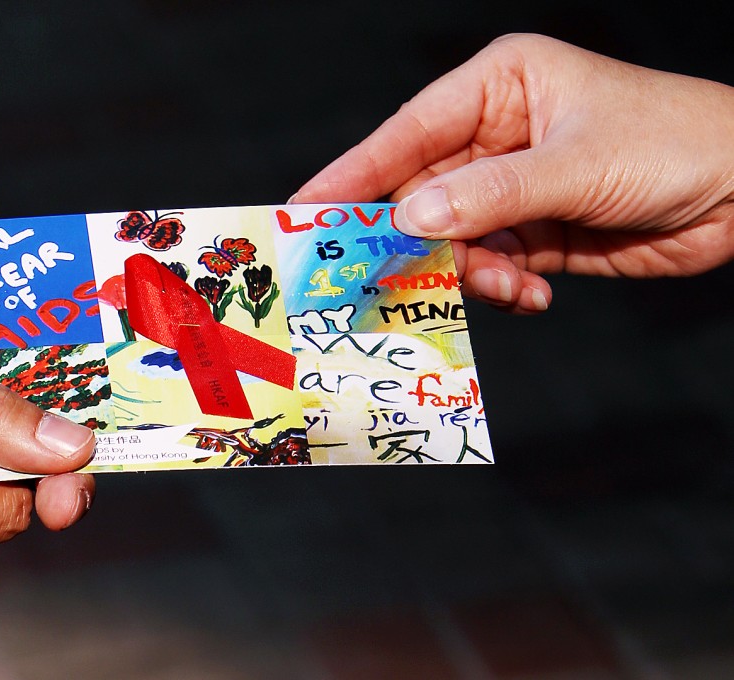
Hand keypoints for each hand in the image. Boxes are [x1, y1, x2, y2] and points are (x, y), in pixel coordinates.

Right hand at [292, 33, 733, 312]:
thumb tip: (409, 221)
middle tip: (388, 281)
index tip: (305, 210)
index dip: (353, 173)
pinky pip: (487, 266)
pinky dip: (502, 287)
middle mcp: (496, 135)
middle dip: (413, 242)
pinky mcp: (532, 233)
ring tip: (506, 284)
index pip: (407, 133)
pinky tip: (533, 292)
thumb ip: (489, 196)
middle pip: (420, 195)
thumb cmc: (674, 143)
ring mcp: (512, 188)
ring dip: (467, 272)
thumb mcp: (575, 164)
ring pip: (450, 240)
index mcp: (499, 88)